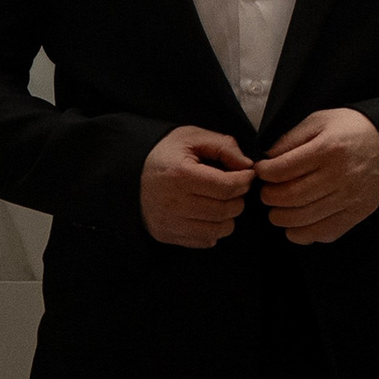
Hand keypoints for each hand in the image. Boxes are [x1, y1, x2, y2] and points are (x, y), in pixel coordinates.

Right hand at [140, 127, 255, 248]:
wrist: (131, 174)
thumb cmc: (165, 154)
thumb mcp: (192, 137)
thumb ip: (223, 146)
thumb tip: (246, 165)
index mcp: (180, 175)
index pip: (227, 187)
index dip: (244, 181)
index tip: (247, 175)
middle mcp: (173, 202)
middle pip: (225, 210)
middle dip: (238, 198)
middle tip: (234, 187)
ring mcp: (169, 222)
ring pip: (218, 229)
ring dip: (228, 216)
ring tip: (222, 201)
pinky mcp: (167, 235)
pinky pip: (205, 241)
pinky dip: (213, 229)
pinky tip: (207, 213)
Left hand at [256, 109, 378, 246]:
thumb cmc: (352, 130)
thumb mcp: (320, 120)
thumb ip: (292, 137)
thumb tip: (269, 158)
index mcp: (328, 149)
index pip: (284, 169)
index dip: (265, 173)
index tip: (262, 171)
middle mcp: (339, 176)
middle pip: (292, 197)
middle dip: (270, 197)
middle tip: (266, 193)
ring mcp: (349, 198)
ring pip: (305, 218)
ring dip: (282, 218)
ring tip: (276, 211)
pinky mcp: (356, 214)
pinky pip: (326, 232)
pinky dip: (305, 234)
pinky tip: (295, 227)